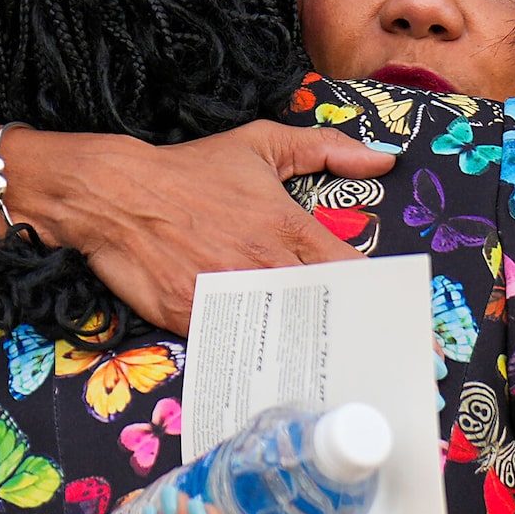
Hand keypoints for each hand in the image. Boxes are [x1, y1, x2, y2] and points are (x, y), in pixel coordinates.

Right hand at [22, 122, 393, 331]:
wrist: (114, 194)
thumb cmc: (188, 170)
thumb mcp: (259, 144)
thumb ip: (325, 149)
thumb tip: (385, 157)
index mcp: (286, 225)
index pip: (349, 270)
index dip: (376, 297)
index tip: (400, 320)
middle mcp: (261, 262)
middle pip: (319, 308)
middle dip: (343, 331)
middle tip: (366, 355)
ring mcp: (226, 292)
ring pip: (277, 331)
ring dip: (297, 347)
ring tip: (323, 369)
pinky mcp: (190, 315)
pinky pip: (229, 340)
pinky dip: (246, 352)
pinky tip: (265, 366)